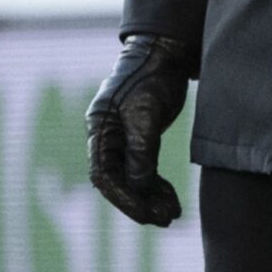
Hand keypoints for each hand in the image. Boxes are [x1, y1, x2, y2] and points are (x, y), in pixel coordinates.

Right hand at [87, 33, 190, 225]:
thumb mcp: (146, 115)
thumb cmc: (152, 78)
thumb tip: (139, 189)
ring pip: (131, 178)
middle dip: (139, 203)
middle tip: (165, 219)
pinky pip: (142, 169)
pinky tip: (169, 197)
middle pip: (116, 181)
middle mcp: (106, 136)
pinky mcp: (138, 137)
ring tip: (172, 214)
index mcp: (100, 128)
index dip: (124, 198)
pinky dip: (155, 184)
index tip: (147, 215)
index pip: (103, 175)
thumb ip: (140, 152)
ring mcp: (121, 137)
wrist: (165, 53)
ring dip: (150, 197)